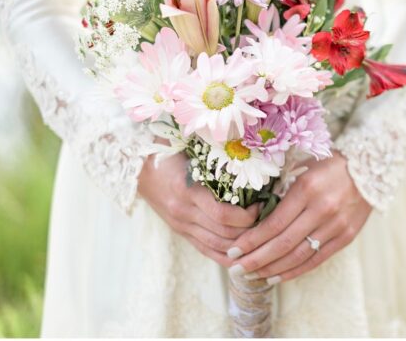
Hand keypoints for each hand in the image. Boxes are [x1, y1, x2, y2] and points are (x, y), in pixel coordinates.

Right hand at [138, 151, 259, 267]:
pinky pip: (206, 251)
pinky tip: (244, 256)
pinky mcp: (181, 232)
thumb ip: (217, 154)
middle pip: (223, 234)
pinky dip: (226, 256)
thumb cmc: (170, 151)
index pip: (223, 215)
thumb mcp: (191, 149)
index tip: (263, 204)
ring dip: (241, 246)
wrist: (138, 167)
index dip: (247, 216)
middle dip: (250, 231)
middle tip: (268, 221)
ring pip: (216, 246)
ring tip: (261, 236)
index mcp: (187, 191)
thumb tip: (252, 150)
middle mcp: (183, 212)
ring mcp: (181, 225)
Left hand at [227, 151, 372, 283]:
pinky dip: (294, 270)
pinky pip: (316, 259)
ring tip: (253, 275)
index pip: (273, 223)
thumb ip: (281, 190)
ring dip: (272, 268)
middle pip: (283, 243)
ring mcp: (336, 225)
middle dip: (256, 259)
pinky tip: (276, 275)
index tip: (234, 250)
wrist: (370, 168)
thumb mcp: (302, 168)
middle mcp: (322, 209)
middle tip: (236, 268)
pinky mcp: (346, 236)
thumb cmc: (330, 165)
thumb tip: (251, 216)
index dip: (251, 241)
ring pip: (298, 255)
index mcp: (307, 189)